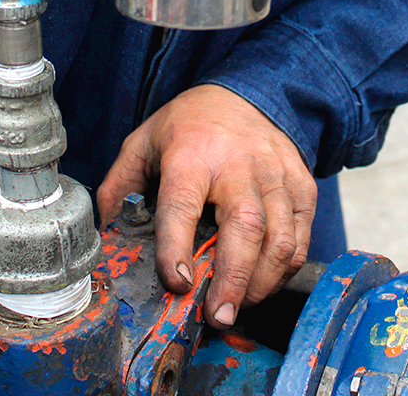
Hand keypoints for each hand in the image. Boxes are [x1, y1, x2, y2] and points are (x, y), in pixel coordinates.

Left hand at [96, 84, 316, 327]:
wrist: (245, 93)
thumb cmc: (191, 126)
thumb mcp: (144, 142)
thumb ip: (121, 186)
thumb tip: (106, 233)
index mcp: (191, 155)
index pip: (183, 205)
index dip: (178, 248)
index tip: (178, 284)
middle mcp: (239, 165)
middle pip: (245, 228)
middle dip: (233, 280)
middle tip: (217, 315)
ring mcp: (276, 175)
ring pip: (280, 239)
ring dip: (261, 283)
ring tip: (238, 304)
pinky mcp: (302, 185)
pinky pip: (301, 237)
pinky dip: (286, 269)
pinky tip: (263, 282)